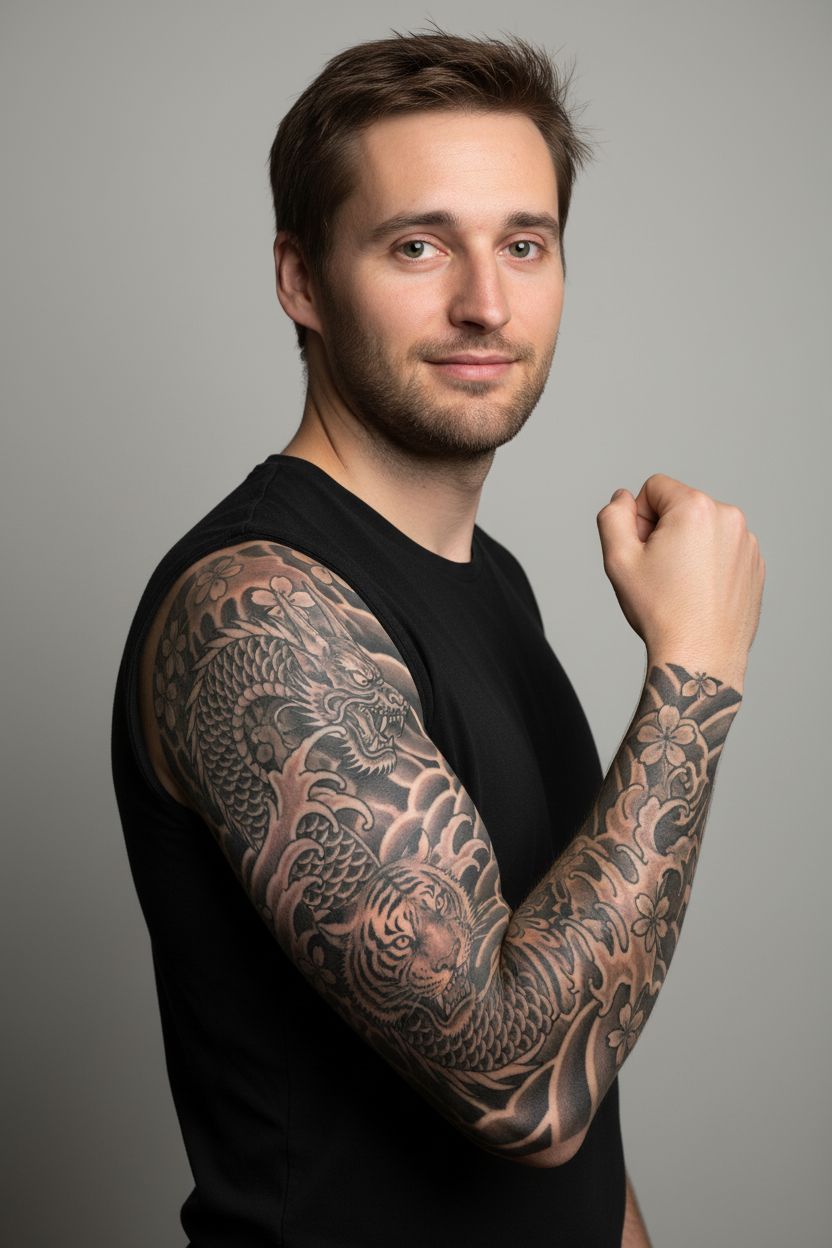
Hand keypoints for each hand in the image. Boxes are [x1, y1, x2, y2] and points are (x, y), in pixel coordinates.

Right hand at [596, 473, 764, 688]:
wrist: (701, 656)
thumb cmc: (661, 611)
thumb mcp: (618, 559)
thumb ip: (612, 516)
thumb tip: (622, 498)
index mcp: (696, 508)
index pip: (654, 488)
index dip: (637, 519)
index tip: (643, 553)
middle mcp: (729, 518)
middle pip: (680, 507)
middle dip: (663, 532)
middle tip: (658, 573)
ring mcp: (747, 543)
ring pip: (702, 529)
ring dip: (686, 547)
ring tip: (680, 586)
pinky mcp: (755, 565)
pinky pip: (722, 550)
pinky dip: (707, 565)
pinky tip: (698, 594)